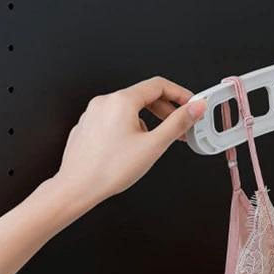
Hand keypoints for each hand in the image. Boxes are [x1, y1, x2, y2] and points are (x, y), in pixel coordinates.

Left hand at [52, 76, 206, 211]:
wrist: (78, 187)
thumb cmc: (109, 169)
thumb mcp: (154, 145)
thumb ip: (178, 123)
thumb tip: (195, 108)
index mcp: (122, 101)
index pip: (158, 85)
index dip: (180, 94)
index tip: (192, 105)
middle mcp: (105, 102)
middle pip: (144, 96)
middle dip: (166, 110)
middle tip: (181, 127)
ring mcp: (94, 114)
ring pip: (130, 109)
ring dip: (149, 120)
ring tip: (157, 141)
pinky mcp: (88, 126)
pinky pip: (116, 119)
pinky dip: (131, 127)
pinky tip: (135, 148)